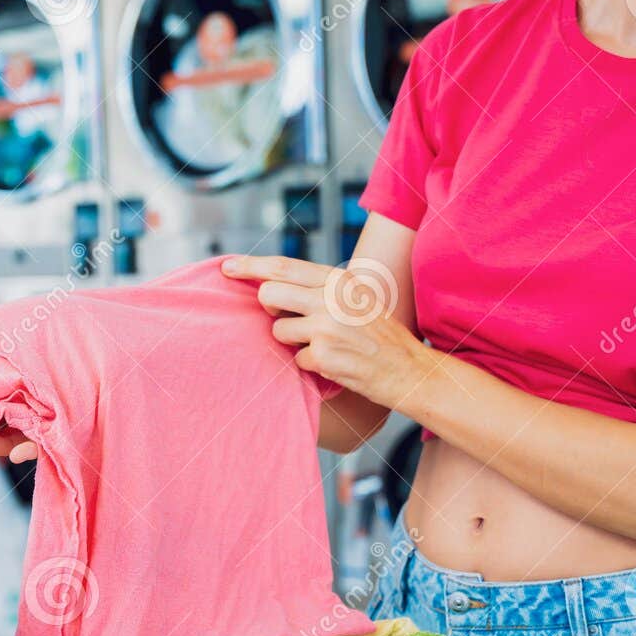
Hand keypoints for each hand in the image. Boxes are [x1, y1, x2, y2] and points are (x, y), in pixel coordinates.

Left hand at [220, 255, 430, 408]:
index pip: (283, 267)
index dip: (250, 266)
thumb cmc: (378, 336)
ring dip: (292, 342)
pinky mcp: (324, 355)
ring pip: (278, 330)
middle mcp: (331, 298)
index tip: (226, 267)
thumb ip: (320, 289)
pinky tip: (333, 364)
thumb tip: (273, 286)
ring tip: (323, 345)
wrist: (409, 369)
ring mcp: (327, 326)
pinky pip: (295, 359)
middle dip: (268, 309)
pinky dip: (309, 365)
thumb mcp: (356, 299)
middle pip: (269, 294)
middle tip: (283, 318)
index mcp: (338, 280)